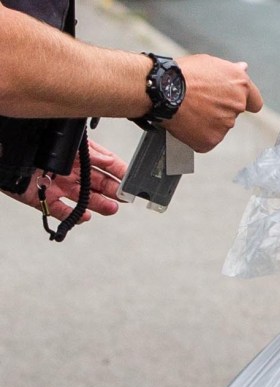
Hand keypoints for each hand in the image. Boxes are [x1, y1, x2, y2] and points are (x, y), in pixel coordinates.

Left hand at [3, 139, 126, 221]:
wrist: (3, 150)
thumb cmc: (33, 140)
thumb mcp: (69, 141)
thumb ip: (90, 152)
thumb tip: (109, 161)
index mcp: (75, 155)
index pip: (103, 164)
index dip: (118, 172)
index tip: (130, 180)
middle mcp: (68, 171)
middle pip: (96, 183)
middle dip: (112, 191)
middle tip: (124, 197)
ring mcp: (57, 185)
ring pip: (83, 198)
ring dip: (99, 204)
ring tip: (111, 208)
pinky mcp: (43, 199)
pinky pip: (61, 211)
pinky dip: (73, 215)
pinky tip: (84, 216)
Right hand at [166, 55, 263, 152]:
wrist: (162, 90)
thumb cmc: (184, 74)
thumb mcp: (210, 64)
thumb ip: (230, 72)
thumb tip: (243, 69)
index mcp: (240, 86)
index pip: (255, 102)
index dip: (247, 102)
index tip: (238, 102)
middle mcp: (236, 106)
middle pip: (233, 114)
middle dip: (221, 109)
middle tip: (201, 100)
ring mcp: (224, 126)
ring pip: (220, 127)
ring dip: (209, 121)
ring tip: (190, 108)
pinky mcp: (211, 141)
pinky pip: (207, 139)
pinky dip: (198, 134)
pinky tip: (188, 121)